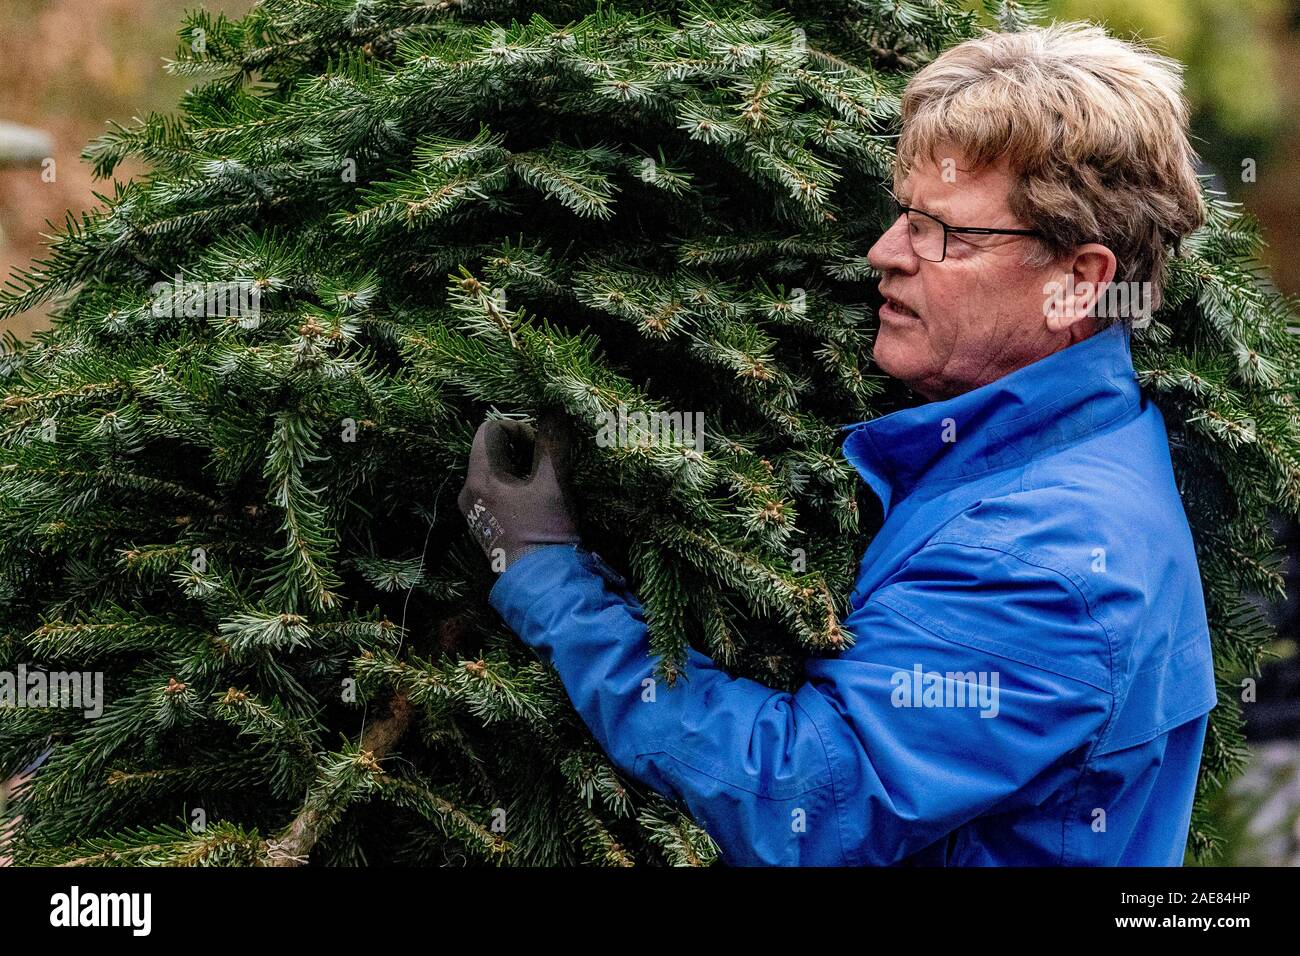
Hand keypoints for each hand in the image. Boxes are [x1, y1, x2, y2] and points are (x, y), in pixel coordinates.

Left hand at [457, 416, 579, 570]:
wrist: (541, 583)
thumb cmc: (544, 531)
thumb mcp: (553, 483)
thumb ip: (552, 444)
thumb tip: (554, 413)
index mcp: (480, 477)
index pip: (489, 429)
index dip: (518, 428)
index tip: (540, 447)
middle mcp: (468, 491)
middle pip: (489, 449)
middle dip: (519, 448)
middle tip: (544, 463)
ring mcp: (473, 511)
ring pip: (493, 471)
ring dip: (518, 468)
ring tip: (542, 484)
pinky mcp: (483, 525)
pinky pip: (493, 492)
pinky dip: (513, 487)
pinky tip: (533, 503)